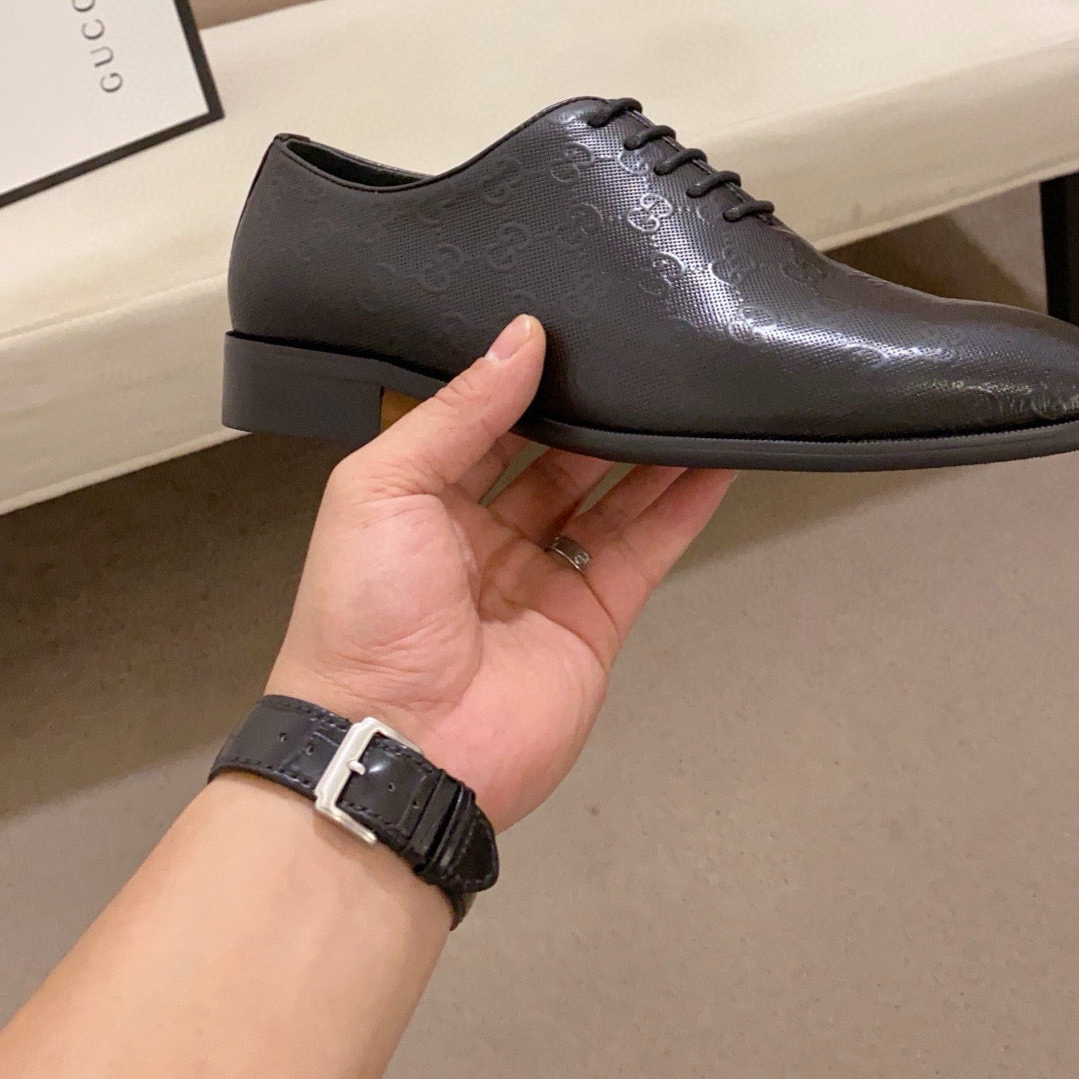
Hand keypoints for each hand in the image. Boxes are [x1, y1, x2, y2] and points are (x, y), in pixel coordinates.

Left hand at [267, 315, 733, 829]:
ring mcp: (544, 580)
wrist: (396, 749)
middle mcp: (485, 537)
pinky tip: (716, 457)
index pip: (484, 424)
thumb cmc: (362, 617)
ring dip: (649, 447)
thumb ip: (456, 411)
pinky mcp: (595, 620)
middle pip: (555, 456)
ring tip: (691, 390)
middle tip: (640, 353)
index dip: (525, 381)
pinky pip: (647, 547)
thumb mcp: (381, 486)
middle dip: (594, 409)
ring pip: (610, 496)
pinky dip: (684, 503)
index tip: (570, 329)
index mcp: (423, 502)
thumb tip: (521, 337)